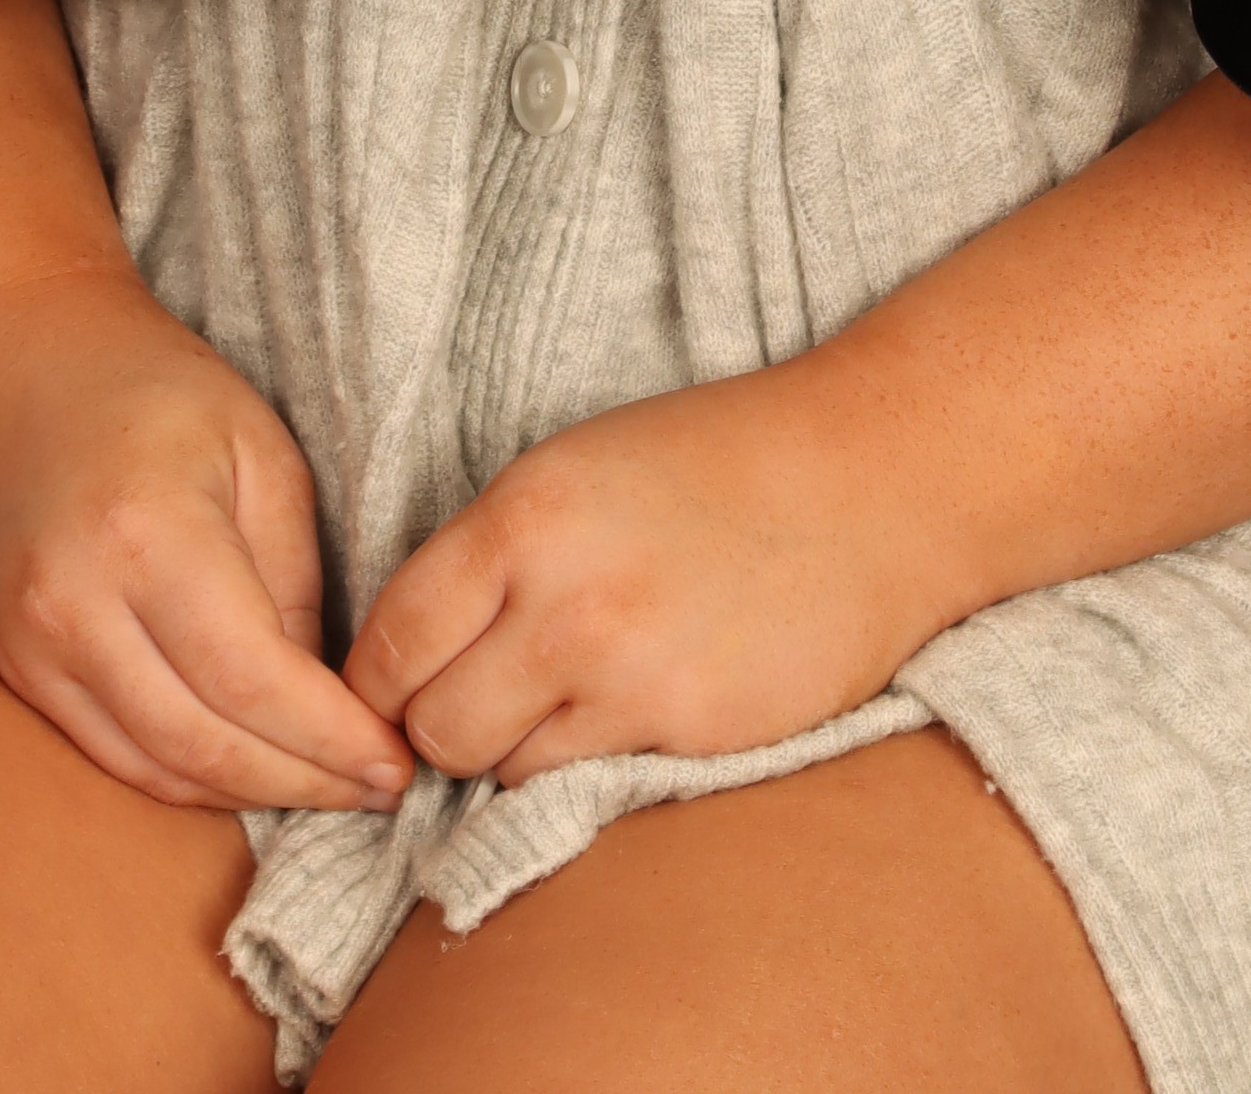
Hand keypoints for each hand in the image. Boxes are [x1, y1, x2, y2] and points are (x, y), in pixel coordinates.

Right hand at [0, 261, 414, 814]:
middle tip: (377, 792)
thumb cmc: (152, 388)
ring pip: (154, 768)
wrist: (12, 359)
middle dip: (301, 785)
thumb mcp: (258, 450)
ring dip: (246, 797)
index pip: (252, 679)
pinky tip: (243, 771)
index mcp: (149, 533)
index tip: (395, 764)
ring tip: (325, 789)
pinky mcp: (13, 666)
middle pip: (203, 744)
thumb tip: (321, 698)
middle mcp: (75, 604)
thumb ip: (293, 577)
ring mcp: (31, 645)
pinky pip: (108, 755)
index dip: (330, 740)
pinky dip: (182, 777)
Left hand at [343, 358, 937, 787]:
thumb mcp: (575, 472)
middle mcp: (563, 600)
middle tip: (486, 698)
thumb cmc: (719, 462)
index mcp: (523, 515)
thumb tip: (402, 663)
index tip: (397, 688)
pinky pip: (583, 787)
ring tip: (572, 696)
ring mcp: (627, 675)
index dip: (379, 681)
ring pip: (501, 771)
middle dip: (443, 726)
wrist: (871, 480)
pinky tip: (630, 710)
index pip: (388, 644)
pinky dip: (586, 765)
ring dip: (517, 751)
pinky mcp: (687, 735)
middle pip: (432, 728)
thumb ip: (491, 559)